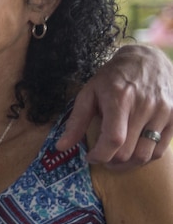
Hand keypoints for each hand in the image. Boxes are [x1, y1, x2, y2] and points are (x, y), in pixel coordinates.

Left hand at [58, 44, 172, 166]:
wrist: (148, 60)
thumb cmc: (114, 78)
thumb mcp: (89, 93)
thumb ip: (76, 121)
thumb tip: (61, 146)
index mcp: (120, 99)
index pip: (113, 139)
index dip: (100, 155)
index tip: (90, 157)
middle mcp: (145, 107)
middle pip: (127, 151)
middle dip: (110, 161)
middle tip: (102, 156)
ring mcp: (164, 113)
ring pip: (145, 155)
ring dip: (128, 164)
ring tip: (116, 158)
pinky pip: (160, 149)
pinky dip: (145, 156)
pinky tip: (133, 151)